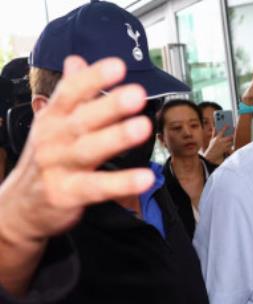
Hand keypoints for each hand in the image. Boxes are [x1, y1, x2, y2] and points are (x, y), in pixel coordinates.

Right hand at [0, 56, 153, 246]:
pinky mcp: (67, 194)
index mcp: (53, 117)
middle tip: (136, 93)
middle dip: (110, 106)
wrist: (20, 207)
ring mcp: (59, 167)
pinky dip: (121, 183)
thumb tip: (76, 60)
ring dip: (117, 137)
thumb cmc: (46, 159)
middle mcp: (54, 139)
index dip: (93, 78)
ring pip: (90, 150)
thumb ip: (70, 93)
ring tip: (143, 127)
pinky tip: (144, 177)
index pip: (70, 92)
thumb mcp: (52, 123)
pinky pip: (98, 187)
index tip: (117, 66)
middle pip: (83, 119)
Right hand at [203, 126, 233, 164]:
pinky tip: (233, 142)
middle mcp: (221, 142)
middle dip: (232, 134)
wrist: (211, 155)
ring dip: (233, 139)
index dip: (225, 127)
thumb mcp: (211, 140)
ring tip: (234, 136)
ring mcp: (223, 146)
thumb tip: (215, 127)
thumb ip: (214, 133)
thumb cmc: (211, 146)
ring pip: (231, 142)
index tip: (228, 125)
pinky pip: (230, 146)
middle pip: (229, 137)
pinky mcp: (225, 150)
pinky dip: (232, 144)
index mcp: (217, 138)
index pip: (222, 131)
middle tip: (234, 131)